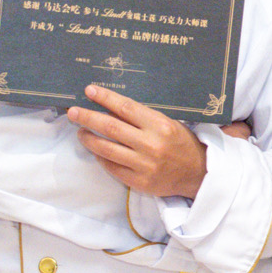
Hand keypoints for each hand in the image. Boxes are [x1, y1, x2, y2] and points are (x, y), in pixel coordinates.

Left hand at [68, 84, 210, 197]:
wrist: (198, 174)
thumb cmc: (182, 144)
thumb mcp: (168, 124)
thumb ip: (142, 118)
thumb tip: (111, 108)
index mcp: (160, 125)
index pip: (125, 108)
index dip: (105, 98)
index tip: (89, 91)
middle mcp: (151, 145)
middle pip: (110, 127)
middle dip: (88, 117)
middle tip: (73, 112)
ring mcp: (144, 165)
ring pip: (106, 149)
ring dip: (89, 138)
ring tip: (80, 131)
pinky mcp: (139, 182)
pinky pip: (112, 167)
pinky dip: (100, 157)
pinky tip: (95, 150)